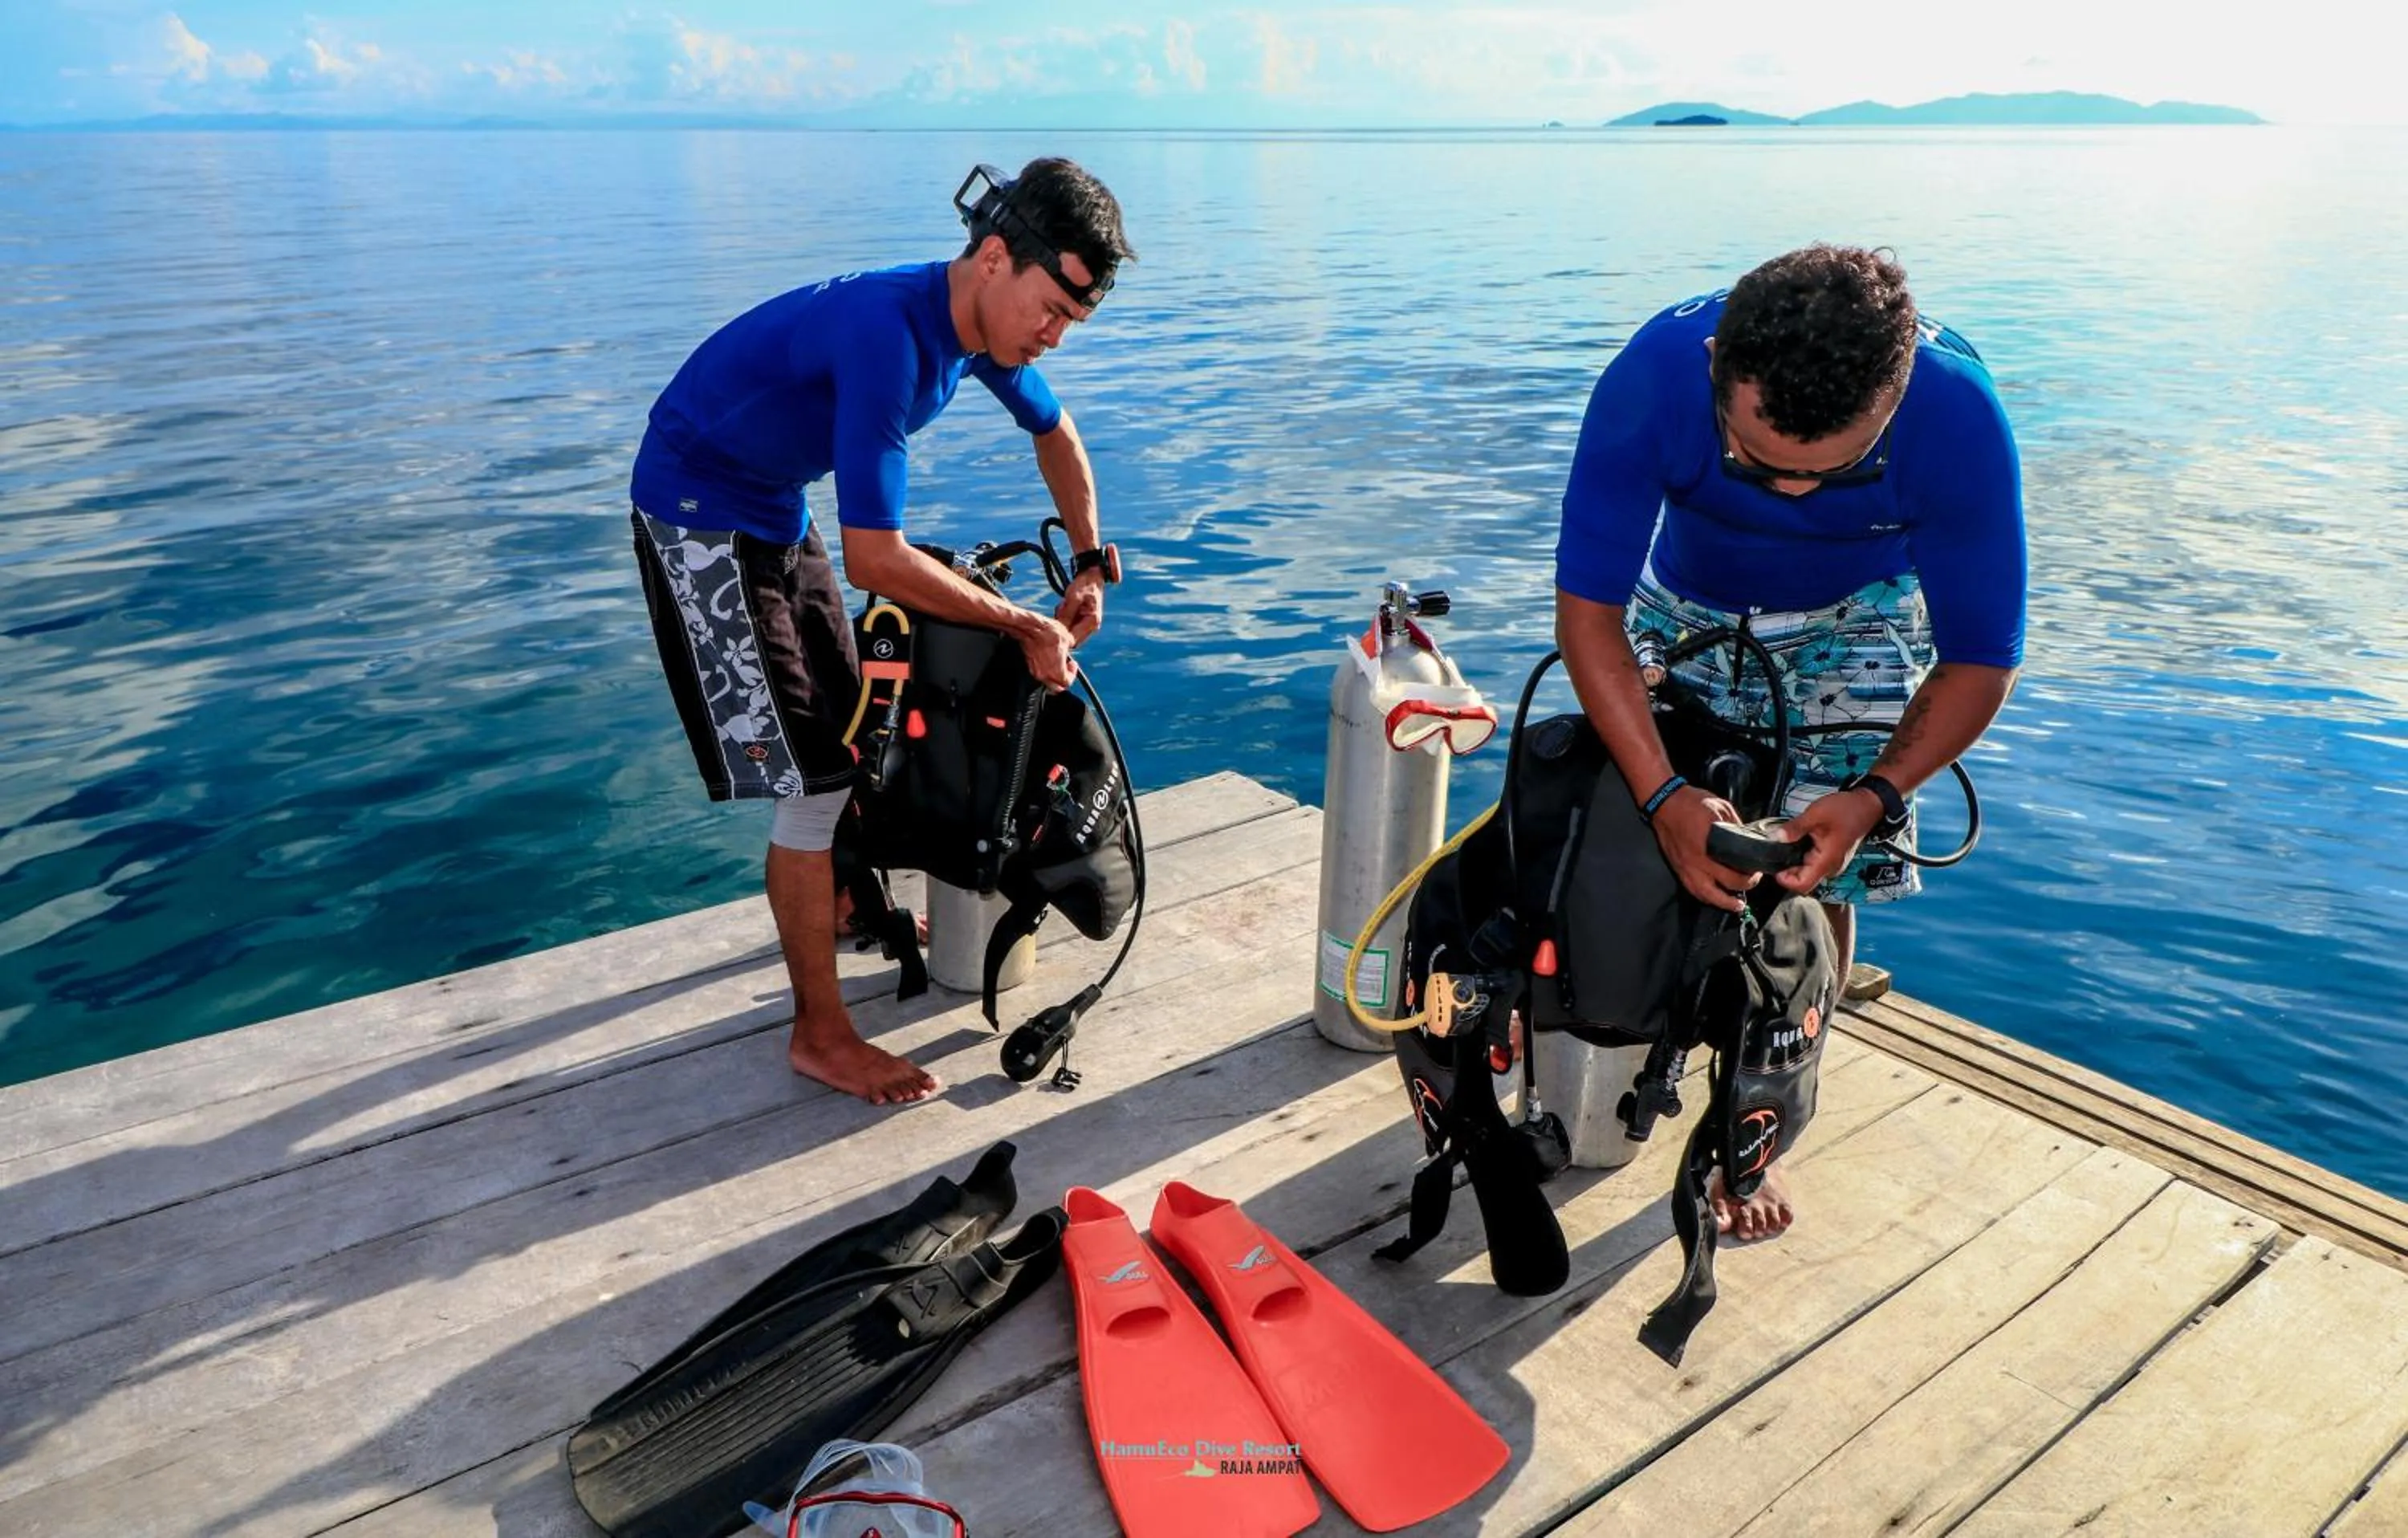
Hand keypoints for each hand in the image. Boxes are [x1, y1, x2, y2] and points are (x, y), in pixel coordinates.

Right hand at [1016, 613, 1078, 691]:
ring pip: (1046, 680)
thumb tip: (1069, 645)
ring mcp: (1034, 670)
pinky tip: (1046, 656)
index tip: (1072, 664)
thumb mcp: (1067, 638)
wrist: (1028, 626)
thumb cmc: (1046, 632)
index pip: (1067, 683)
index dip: (1072, 674)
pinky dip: (1044, 667)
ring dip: (1052, 674)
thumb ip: (1070, 647)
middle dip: (1061, 680)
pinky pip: (1038, 671)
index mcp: (1057, 672)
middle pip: (1055, 687)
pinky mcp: (1028, 663)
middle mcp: (1044, 675)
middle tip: (1065, 669)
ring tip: (1056, 661)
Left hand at [1054, 571, 1105, 644]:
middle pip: (1070, 637)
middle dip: (1061, 626)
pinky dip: (1063, 616)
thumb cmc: (1084, 585)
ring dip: (1062, 620)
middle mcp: (1091, 626)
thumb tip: (1059, 631)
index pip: (1074, 640)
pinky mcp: (1081, 620)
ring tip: (1064, 604)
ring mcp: (1086, 624)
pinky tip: (1064, 605)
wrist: (1091, 576)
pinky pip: (1067, 624)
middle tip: (1061, 609)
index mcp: (1092, 622)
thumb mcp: (1073, 597)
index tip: (1055, 622)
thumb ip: (1067, 615)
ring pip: (1067, 630)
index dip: (1062, 636)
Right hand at [1649, 785, 1754, 912]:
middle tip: (1752, 881)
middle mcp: (1699, 861)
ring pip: (1707, 895)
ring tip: (1736, 906)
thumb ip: (1736, 825)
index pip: (1735, 869)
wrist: (1664, 803)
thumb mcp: (1721, 807)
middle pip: (1726, 884)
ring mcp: (1686, 868)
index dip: (1750, 874)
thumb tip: (1748, 839)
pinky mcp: (1678, 869)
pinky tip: (1715, 898)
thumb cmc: (1692, 802)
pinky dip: (1706, 897)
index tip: (1758, 870)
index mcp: (1711, 845)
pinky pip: (1693, 890)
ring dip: (1723, 903)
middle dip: (1743, 886)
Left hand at [1774, 787, 1883, 893]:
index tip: (1774, 867)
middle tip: (1777, 850)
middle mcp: (1831, 867)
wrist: (1868, 804)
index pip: (1802, 886)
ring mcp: (1833, 863)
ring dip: (1796, 861)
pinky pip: (1814, 863)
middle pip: (1803, 879)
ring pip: (1808, 871)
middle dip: (1788, 869)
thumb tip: (1777, 837)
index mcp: (1827, 861)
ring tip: (1788, 843)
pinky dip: (1804, 856)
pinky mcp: (1833, 857)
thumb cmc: (1847, 809)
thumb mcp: (1816, 814)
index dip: (1785, 880)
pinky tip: (1800, 841)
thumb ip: (1795, 828)